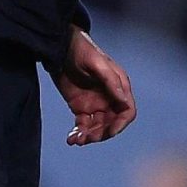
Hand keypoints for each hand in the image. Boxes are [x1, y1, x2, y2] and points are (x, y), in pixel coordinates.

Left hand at [53, 26, 135, 145]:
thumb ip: (110, 81)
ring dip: (88, 137)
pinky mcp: (81, 107)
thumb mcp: (96, 63)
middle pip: (112, 123)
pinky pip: (84, 126)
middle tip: (86, 137)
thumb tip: (124, 101)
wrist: (59, 47)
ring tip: (75, 139)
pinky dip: (79, 134)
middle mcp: (109, 97)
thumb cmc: (81, 50)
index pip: (127, 111)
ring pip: (97, 128)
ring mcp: (95, 103)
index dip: (121, 124)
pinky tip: (71, 138)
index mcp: (118, 85)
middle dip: (101, 134)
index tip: (109, 132)